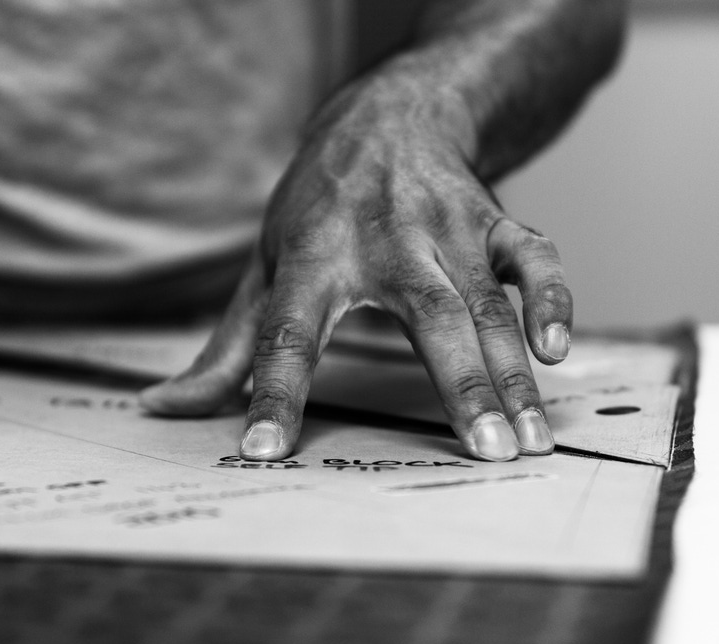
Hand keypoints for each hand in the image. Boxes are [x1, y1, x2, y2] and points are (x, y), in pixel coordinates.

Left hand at [140, 68, 570, 461]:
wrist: (389, 116)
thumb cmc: (318, 205)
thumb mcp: (263, 266)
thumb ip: (228, 348)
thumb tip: (163, 408)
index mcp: (312, 258)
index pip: (286, 334)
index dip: (271, 394)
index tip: (263, 451)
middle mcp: (385, 241)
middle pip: (427, 317)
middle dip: (462, 386)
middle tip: (486, 452)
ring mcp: (447, 229)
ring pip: (487, 304)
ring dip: (513, 371)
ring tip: (527, 439)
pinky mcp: (493, 220)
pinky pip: (533, 259)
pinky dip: (552, 299)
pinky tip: (555, 351)